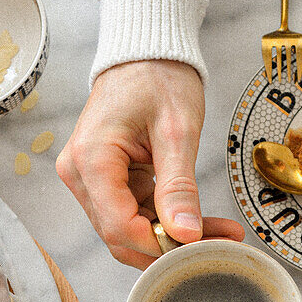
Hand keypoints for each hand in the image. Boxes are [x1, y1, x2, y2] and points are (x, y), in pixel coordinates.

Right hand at [56, 60, 244, 268]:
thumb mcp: (178, 131)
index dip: (159, 245)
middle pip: (121, 236)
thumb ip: (179, 186)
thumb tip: (185, 234)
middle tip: (218, 245)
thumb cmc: (158, 77)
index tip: (199, 247)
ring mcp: (89, 180)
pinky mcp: (105, 182)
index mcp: (91, 159)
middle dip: (169, 248)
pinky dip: (168, 223)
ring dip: (173, 238)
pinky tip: (204, 222)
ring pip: (129, 231)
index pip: (119, 226)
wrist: (146, 53)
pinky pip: (135, 215)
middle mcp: (80, 175)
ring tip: (221, 233)